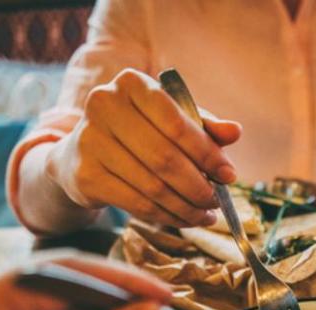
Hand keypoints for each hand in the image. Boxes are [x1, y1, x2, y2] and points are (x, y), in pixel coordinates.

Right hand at [46, 68, 241, 227]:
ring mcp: (90, 140)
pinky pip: (137, 203)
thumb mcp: (170, 120)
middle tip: (217, 201)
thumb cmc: (136, 132)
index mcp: (131, 84)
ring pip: (152, 185)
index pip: (176, 123)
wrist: (80, 154)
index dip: (207, 153)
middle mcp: (104, 105)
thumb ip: (203, 125)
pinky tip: (182, 219)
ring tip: (205, 215)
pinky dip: (165, 215)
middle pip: (164, 157)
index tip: (229, 175)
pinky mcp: (85, 175)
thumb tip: (235, 132)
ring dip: (185, 206)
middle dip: (198, 185)